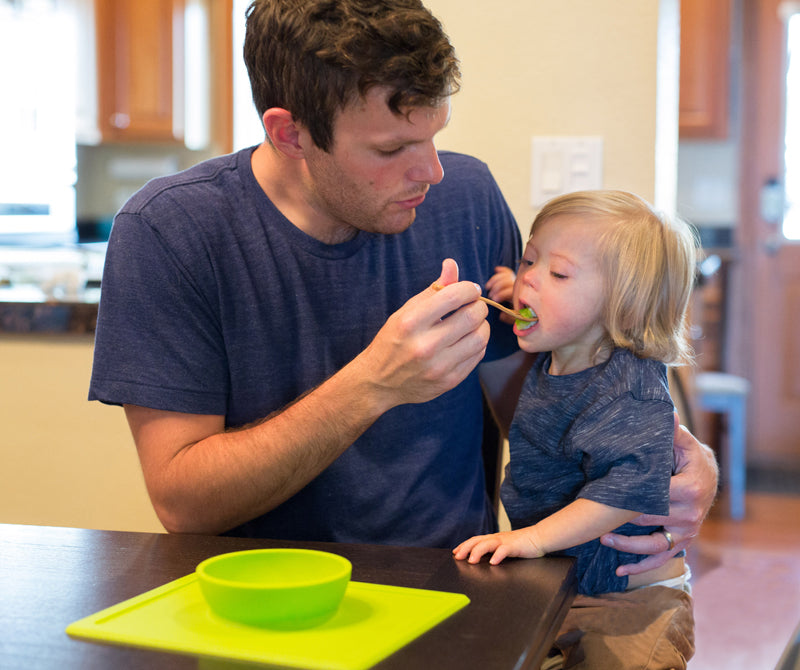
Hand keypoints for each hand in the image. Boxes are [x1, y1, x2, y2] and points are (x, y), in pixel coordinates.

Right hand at [358, 258, 489, 407]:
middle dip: (479, 306)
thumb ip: (433, 289)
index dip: (469, 288)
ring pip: (480, 337)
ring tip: (471, 323)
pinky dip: (478, 343)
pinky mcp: (449, 381)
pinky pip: (478, 355)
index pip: (455, 295)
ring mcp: (438, 366)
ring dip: (482, 325)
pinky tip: (466, 340)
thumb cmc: (393, 340)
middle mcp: (425, 345)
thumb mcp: (406, 312)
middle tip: (473, 305)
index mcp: (411, 322)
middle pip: (472, 316)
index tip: (469, 290)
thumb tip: (452, 264)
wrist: (379, 382)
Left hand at [453, 528, 544, 564]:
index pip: (475, 540)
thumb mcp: (504, 547)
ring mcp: (505, 541)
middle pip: (477, 540)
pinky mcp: (514, 546)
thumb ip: (494, 551)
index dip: (464, 545)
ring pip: (487, 544)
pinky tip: (493, 562)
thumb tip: (483, 560)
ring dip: (478, 552)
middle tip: (458, 557)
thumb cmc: (521, 544)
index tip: (455, 552)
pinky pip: (504, 550)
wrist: (538, 537)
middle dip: (466, 548)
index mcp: (493, 539)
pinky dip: (497, 556)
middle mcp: (496, 538)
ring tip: (471, 561)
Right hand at [484, 266, 515, 323]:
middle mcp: (519, 287)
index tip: (494, 299)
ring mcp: (517, 281)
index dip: (501, 294)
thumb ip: (509, 318)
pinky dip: (501, 270)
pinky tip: (496, 270)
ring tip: (488, 287)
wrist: (529, 307)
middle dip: (496, 287)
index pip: (510, 291)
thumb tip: (501, 315)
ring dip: (495, 280)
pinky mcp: (514, 278)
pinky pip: (507, 271)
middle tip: (490, 295)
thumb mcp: (516, 318)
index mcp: (520, 296)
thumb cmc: (520, 314)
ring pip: (505, 275)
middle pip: (506, 281)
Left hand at [599, 414, 718, 575]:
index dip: (632, 497)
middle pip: (651, 520)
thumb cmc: (689, 456)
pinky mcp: (682, 542)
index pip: (656, 495)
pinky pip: (662, 559)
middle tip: (595, 520)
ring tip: (603, 540)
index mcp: (690, 488)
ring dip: (628, 546)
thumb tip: (666, 412)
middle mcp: (691, 513)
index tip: (608, 496)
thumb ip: (672, 431)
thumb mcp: (683, 442)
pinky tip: (620, 571)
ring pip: (655, 545)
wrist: (708, 475)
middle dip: (623, 520)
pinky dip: (641, 567)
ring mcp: (687, 531)